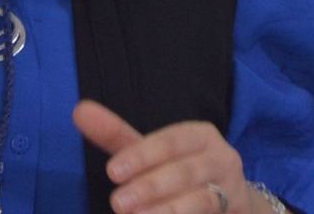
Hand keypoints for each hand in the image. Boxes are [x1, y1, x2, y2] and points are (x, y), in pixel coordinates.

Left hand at [73, 100, 262, 213]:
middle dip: (150, 186)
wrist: (230, 203)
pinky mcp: (233, 211)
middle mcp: (221, 159)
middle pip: (185, 171)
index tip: (112, 172)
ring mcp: (230, 190)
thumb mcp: (150, 152)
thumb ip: (117, 135)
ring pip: (201, 199)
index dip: (142, 156)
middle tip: (118, 203)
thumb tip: (79, 111)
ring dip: (168, 210)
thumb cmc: (179, 169)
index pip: (171, 141)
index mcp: (199, 136)